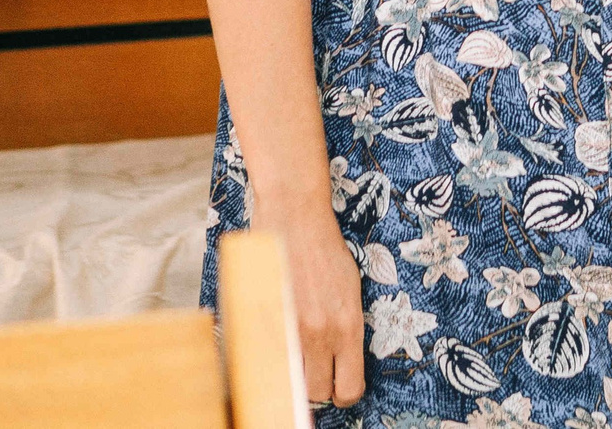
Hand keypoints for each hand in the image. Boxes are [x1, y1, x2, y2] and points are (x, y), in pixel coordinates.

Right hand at [255, 190, 366, 409]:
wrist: (295, 217)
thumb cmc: (326, 250)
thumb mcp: (350, 291)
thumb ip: (345, 328)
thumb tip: (338, 360)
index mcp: (349, 326)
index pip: (349, 388)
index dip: (343, 392)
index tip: (337, 382)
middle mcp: (320, 334)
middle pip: (316, 393)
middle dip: (315, 387)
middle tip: (313, 370)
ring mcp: (289, 330)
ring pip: (288, 382)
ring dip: (291, 374)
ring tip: (294, 354)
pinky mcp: (262, 320)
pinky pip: (265, 359)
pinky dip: (269, 356)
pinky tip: (274, 337)